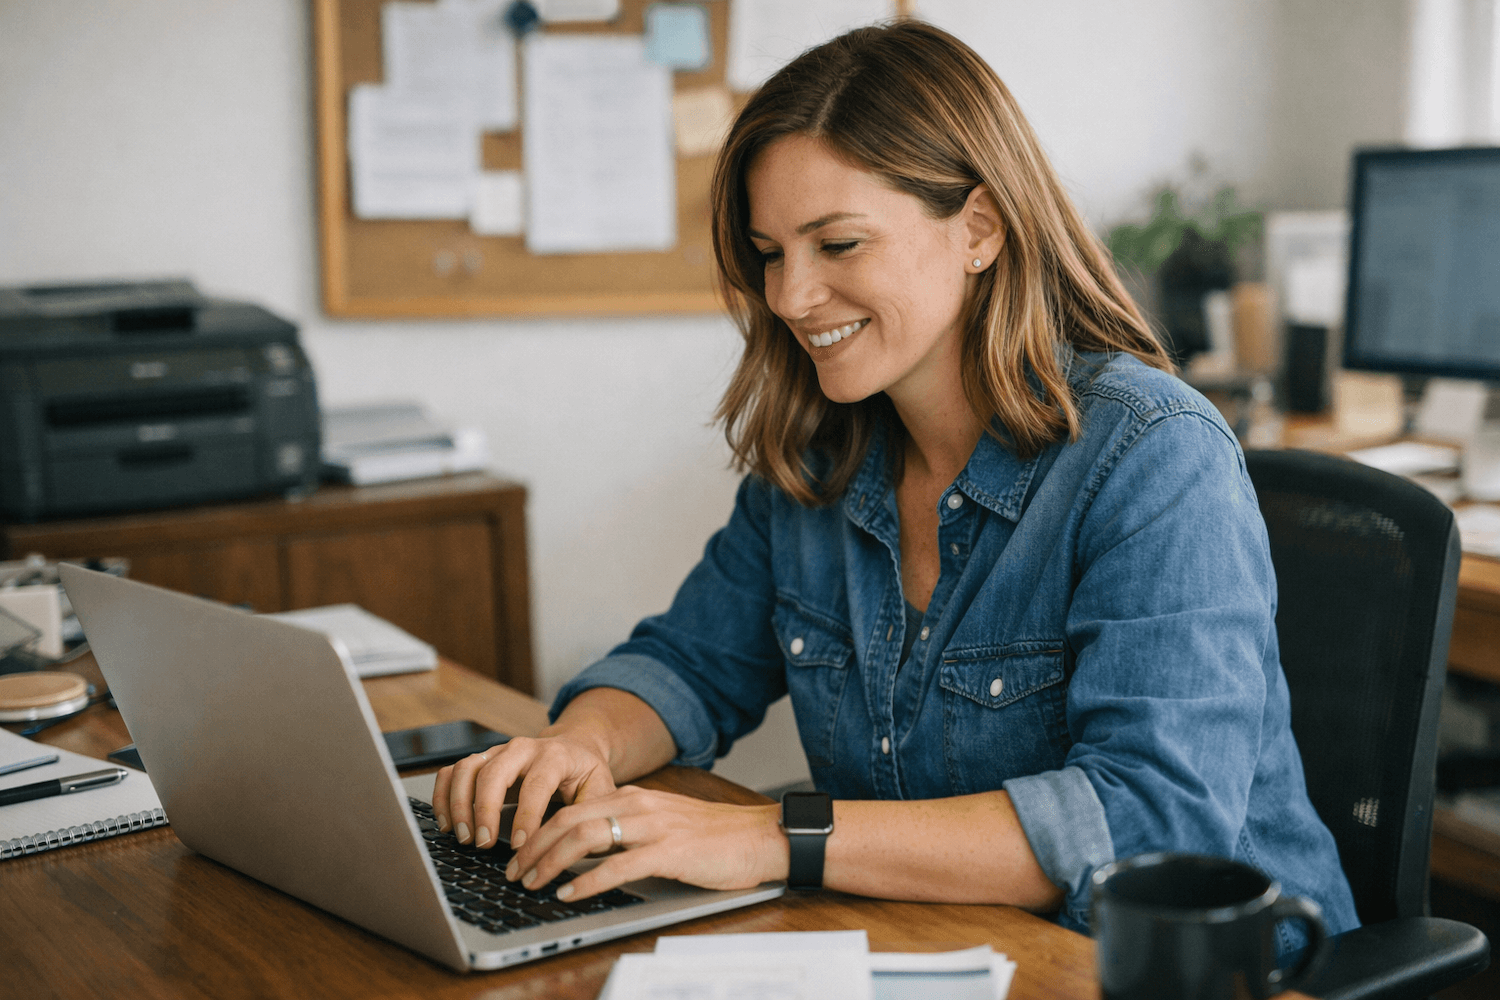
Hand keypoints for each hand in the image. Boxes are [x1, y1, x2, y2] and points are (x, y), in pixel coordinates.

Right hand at [430, 733, 616, 850]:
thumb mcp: (602, 790)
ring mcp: (498, 752)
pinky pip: (452, 771)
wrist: (575, 747)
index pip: (536, 784)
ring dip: (458, 804)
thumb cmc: (586, 774)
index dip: (526, 815)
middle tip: (483, 843)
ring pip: (467, 768)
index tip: (519, 845)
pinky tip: (446, 824)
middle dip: (484, 810)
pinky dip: (443, 796)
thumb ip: (591, 813)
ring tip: (463, 837)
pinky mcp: (481, 760)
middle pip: (494, 772)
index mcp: (556, 755)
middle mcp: (523, 748)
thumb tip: (580, 843)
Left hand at [502, 785, 787, 902]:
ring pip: (585, 838)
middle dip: (533, 847)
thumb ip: (629, 830)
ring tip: (532, 882)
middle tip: (512, 871)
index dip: (539, 831)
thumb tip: (588, 853)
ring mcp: (653, 827)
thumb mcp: (664, 824)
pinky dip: (586, 880)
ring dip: (550, 862)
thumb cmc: (716, 837)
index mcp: (634, 797)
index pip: (572, 808)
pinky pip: (617, 866)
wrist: (762, 836)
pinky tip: (569, 892)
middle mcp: (639, 805)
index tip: (519, 852)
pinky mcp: (669, 853)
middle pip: (569, 820)